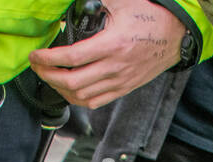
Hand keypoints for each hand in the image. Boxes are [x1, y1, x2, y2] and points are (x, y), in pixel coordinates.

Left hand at [29, 0, 185, 109]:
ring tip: (50, 77)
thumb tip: (70, 9)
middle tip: (37, 66)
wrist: (175, 33)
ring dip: (60, 89)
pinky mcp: (124, 88)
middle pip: (72, 82)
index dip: (48, 59)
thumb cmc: (149, 15)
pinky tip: (68, 89)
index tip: (36, 55)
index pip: (71, 58)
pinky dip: (77, 98)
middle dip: (48, 76)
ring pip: (81, 96)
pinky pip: (95, 102)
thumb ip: (93, 5)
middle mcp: (115, 67)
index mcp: (112, 44)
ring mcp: (120, 81)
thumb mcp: (120, 3)